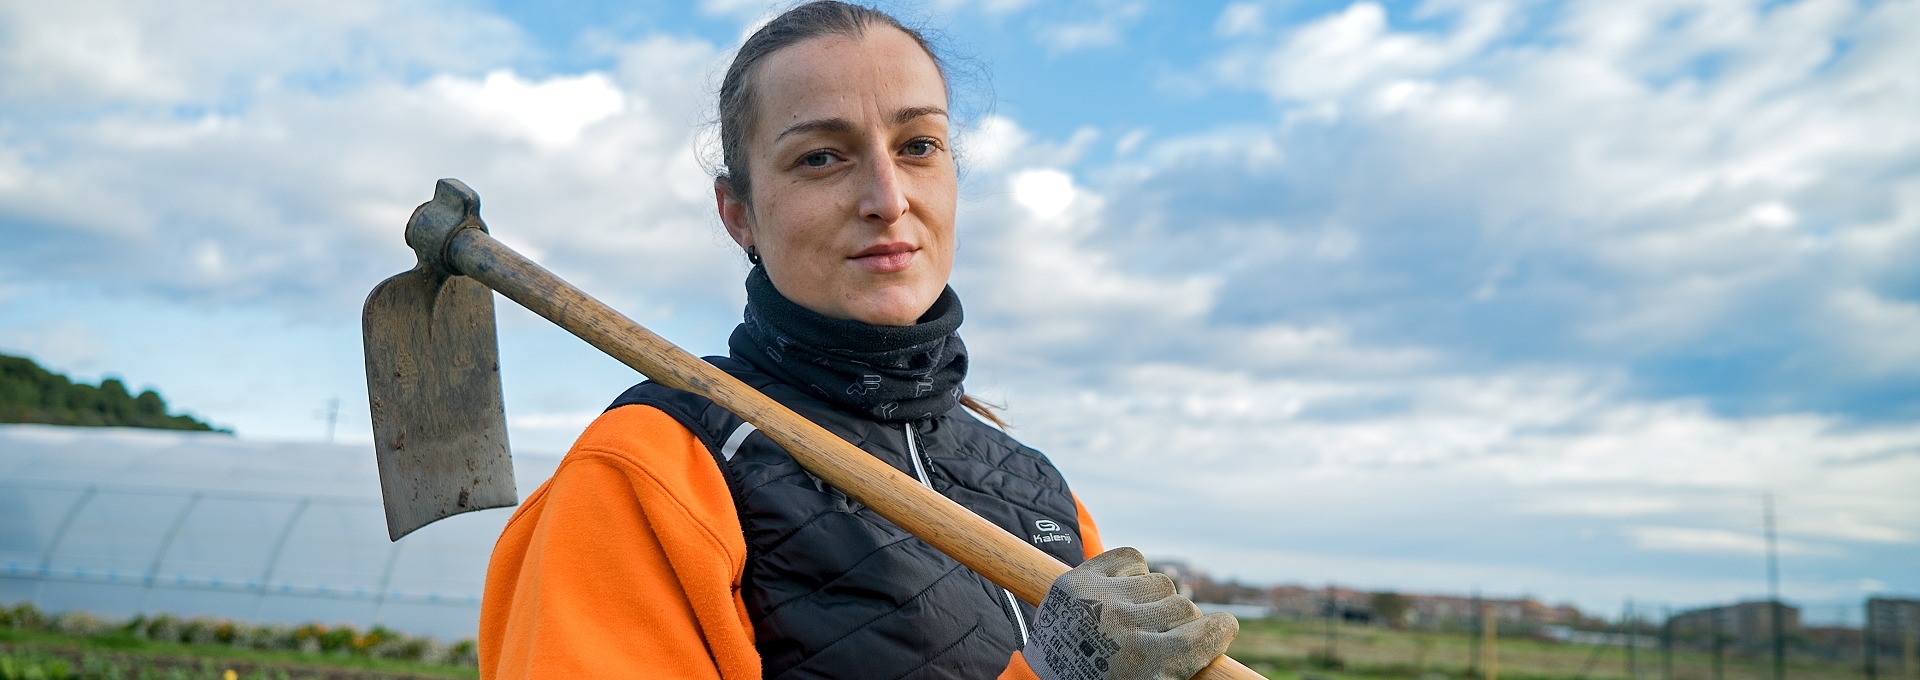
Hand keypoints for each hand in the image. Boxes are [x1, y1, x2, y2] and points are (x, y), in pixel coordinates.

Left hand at [1025, 547, 1238, 679]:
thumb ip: (1178, 665)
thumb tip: (1220, 635)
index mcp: (1146, 663)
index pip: (1206, 634)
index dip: (1220, 631)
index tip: (1223, 628)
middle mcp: (1124, 626)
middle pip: (1183, 607)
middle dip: (1181, 623)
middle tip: (1163, 637)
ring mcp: (1099, 599)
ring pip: (1159, 582)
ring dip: (1156, 600)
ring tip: (1137, 619)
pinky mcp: (1077, 579)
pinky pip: (1130, 557)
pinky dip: (1134, 571)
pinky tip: (1125, 593)